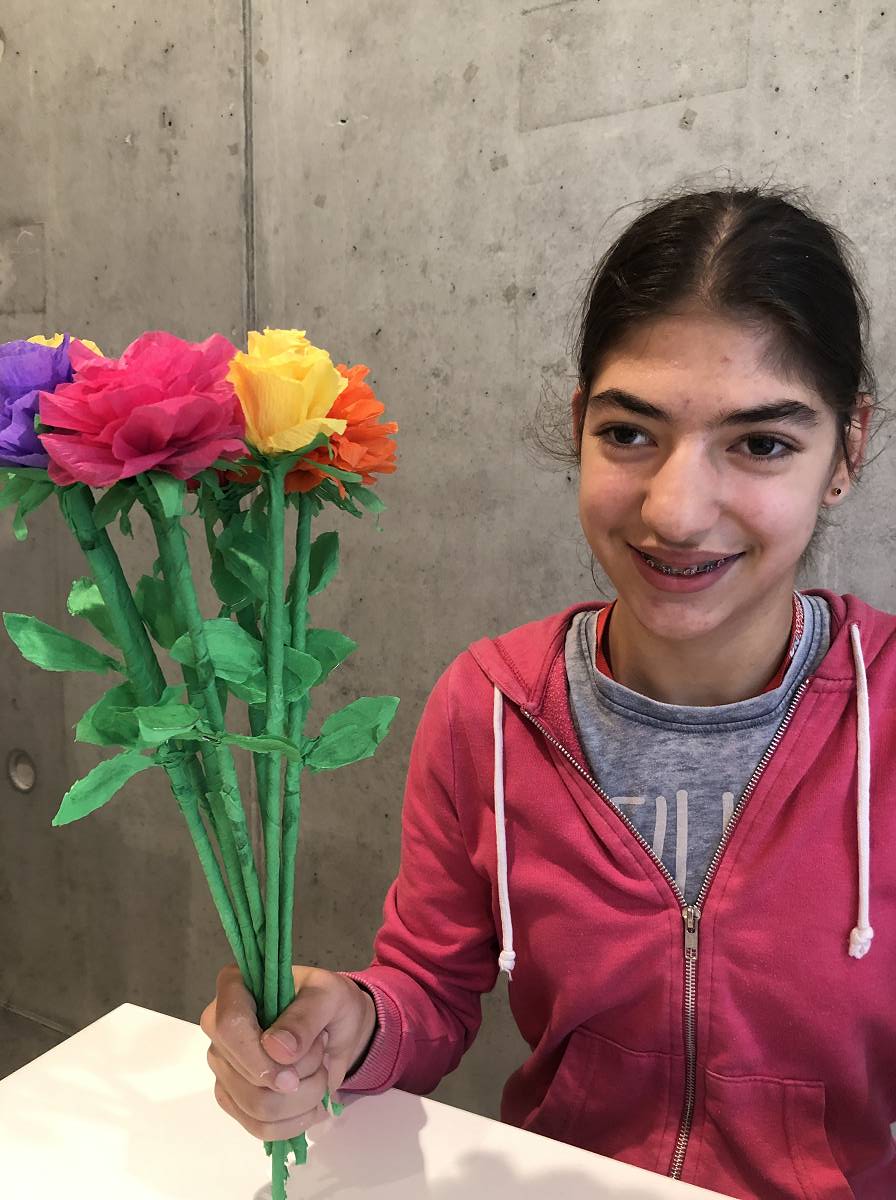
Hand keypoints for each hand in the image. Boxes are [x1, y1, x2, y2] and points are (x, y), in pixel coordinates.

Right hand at [200, 963, 376, 1141]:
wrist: (337, 1029)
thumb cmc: (328, 1003)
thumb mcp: (329, 995)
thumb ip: (305, 1017)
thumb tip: (276, 1049)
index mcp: (233, 989)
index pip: (230, 1027)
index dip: (259, 1057)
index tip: (292, 1074)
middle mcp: (219, 1030)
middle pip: (246, 1079)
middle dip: (299, 1079)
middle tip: (322, 1055)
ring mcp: (224, 1068)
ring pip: (257, 1108)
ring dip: (303, 1099)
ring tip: (319, 1073)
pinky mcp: (235, 1100)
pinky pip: (260, 1128)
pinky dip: (296, 1121)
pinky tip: (312, 1100)